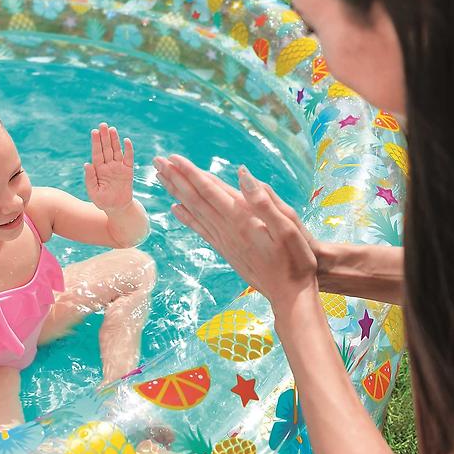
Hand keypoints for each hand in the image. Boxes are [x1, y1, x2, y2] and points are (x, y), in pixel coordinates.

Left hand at [85, 123, 134, 211]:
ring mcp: (118, 167)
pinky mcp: (128, 171)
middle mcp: (108, 166)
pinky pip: (129, 158)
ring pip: (116, 151)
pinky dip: (128, 150)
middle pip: (106, 148)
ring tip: (112, 129)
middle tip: (102, 125)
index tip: (94, 132)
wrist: (118, 208)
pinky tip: (126, 141)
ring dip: (114, 140)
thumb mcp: (93, 192)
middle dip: (104, 137)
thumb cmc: (103, 201)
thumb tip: (87, 163)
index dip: (96, 142)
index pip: (97, 153)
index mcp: (98, 170)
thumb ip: (90, 178)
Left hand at [153, 154, 317, 308]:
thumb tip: (242, 174)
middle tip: (157, 161)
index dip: (190, 173)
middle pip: (195, 198)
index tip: (173, 158)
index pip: (209, 190)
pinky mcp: (225, 250)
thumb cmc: (296, 259)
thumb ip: (264, 201)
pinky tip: (175, 208)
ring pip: (193, 210)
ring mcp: (224, 240)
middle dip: (176, 178)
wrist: (290, 295)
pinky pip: (200, 229)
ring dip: (176, 192)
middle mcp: (227, 228)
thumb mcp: (289, 226)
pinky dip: (186, 217)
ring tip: (160, 177)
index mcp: (241, 218)